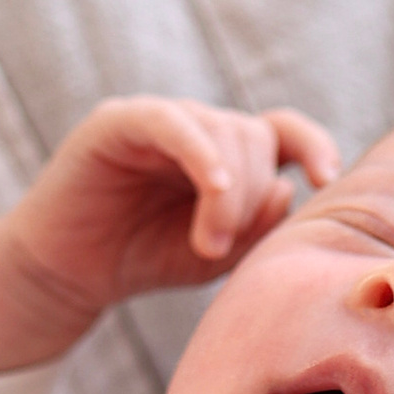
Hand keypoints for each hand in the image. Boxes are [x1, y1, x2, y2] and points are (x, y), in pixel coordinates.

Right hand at [0, 99, 340, 386]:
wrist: (67, 273)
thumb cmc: (145, 260)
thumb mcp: (216, 252)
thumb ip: (258, 224)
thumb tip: (290, 189)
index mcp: (227, 152)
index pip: (283, 129)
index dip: (312, 143)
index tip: (325, 177)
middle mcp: (197, 127)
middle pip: (254, 136)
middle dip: (251, 197)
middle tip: (219, 248)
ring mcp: (158, 119)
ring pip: (221, 131)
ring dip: (226, 194)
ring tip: (204, 245)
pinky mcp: (117, 122)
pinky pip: (171, 122)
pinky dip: (200, 152)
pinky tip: (215, 186)